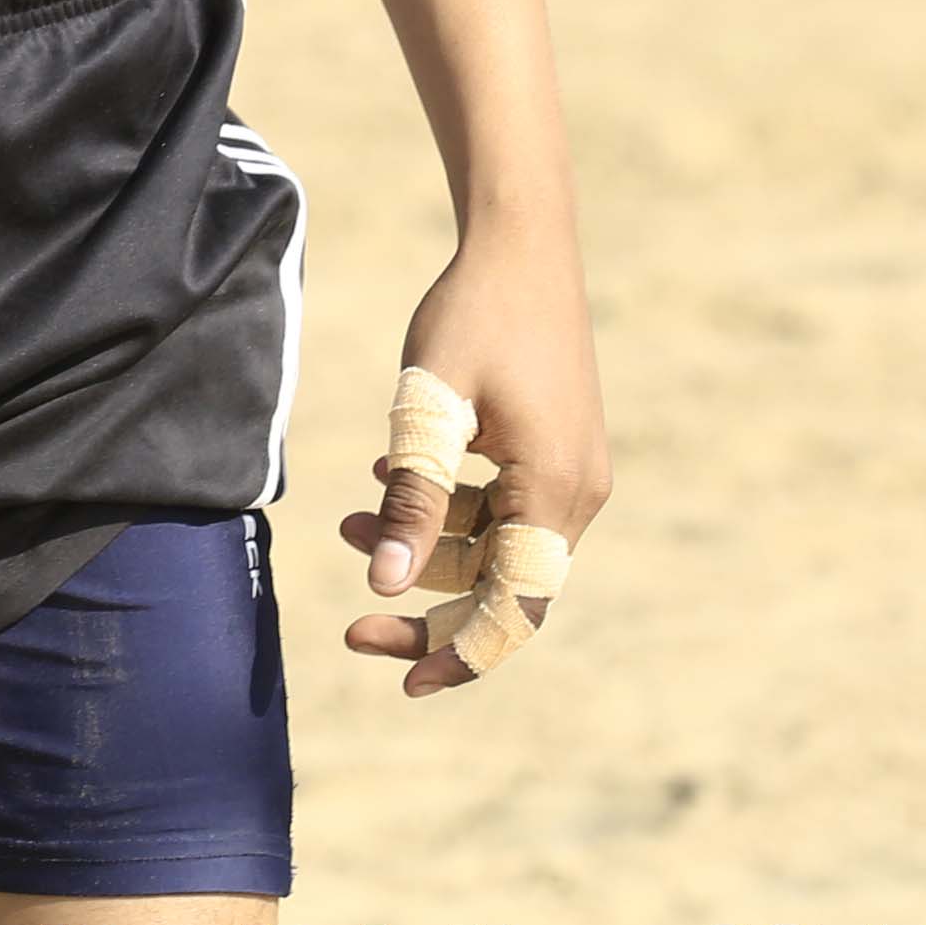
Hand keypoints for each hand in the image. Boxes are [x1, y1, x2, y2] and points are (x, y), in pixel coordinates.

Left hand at [338, 236, 606, 696]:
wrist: (519, 242)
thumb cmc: (472, 314)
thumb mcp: (428, 408)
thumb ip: (411, 499)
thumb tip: (384, 585)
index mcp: (554, 494)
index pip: (512, 612)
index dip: (458, 656)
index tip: (400, 682)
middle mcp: (575, 494)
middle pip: (501, 589)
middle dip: (427, 608)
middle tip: (353, 623)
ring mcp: (569, 472)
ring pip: (493, 547)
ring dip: (425, 545)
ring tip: (350, 518)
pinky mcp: (552, 449)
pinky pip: (499, 508)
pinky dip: (446, 508)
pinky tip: (386, 477)